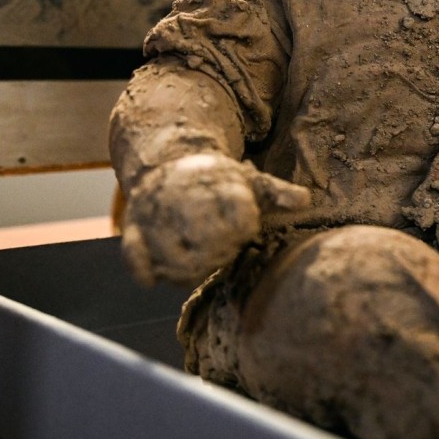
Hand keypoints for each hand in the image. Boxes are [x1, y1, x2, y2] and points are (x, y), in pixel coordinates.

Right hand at [120, 153, 310, 286]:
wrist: (168, 163)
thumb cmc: (218, 180)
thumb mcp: (251, 180)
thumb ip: (277, 193)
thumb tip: (306, 200)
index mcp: (214, 186)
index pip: (237, 222)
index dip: (243, 229)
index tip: (246, 227)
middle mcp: (181, 199)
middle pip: (204, 247)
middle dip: (217, 255)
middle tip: (224, 250)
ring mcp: (153, 216)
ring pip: (171, 259)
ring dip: (186, 270)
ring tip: (200, 264)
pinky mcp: (132, 229)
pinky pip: (135, 259)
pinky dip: (147, 271)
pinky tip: (159, 276)